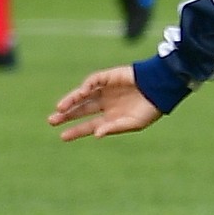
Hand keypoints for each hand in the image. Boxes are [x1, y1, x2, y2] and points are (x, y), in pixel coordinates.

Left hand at [49, 65, 164, 141]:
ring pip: (82, 96)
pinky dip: (85, 87)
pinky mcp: (108, 77)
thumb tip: (96, 134)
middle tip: (52, 121)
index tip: (62, 137)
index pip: (89, 125)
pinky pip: (93, 81)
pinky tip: (81, 93)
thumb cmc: (150, 109)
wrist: (161, 87)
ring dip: (71, 101)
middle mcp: (105, 104)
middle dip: (66, 116)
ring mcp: (106, 90)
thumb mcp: (133, 123)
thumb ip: (114, 128)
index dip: (76, 131)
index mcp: (111, 117)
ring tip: (60, 109)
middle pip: (81, 110)